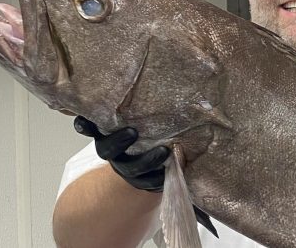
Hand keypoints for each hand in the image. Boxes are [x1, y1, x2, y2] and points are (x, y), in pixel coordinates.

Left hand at [73, 116, 218, 236]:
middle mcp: (126, 164)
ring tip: (130, 131)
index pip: (149, 177)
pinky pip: (91, 131)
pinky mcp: (101, 135)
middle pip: (131, 167)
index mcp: (144, 175)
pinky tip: (84, 117)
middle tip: (160, 150)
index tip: (169, 158)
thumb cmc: (158, 163)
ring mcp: (112, 150)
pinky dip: (87, 125)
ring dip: (117, 141)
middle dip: (145, 161)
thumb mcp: (171, 169)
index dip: (157, 170)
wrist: (134, 158)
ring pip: (109, 148)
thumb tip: (212, 162)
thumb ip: (181, 166)